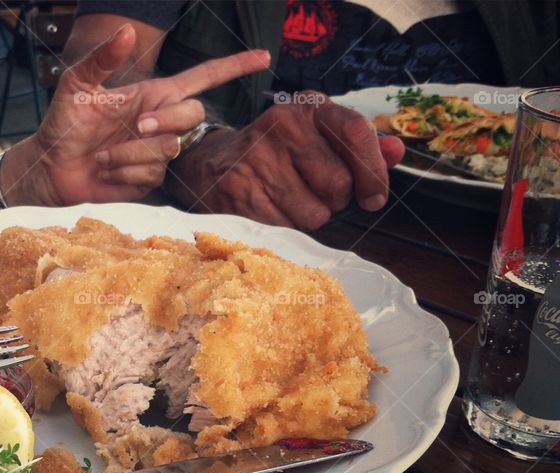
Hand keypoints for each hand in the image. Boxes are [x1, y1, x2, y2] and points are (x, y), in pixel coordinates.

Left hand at [5, 24, 270, 205]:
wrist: (51, 167)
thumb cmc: (64, 124)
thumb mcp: (77, 85)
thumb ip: (102, 60)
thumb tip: (127, 32)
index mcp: (152, 94)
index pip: (202, 78)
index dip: (233, 66)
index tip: (264, 57)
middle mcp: (160, 122)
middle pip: (195, 115)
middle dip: (168, 120)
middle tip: (137, 126)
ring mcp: (157, 152)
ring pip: (169, 149)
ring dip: (131, 153)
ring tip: (103, 155)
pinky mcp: (149, 180)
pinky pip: (152, 175)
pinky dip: (125, 172)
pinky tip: (107, 171)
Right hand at [165, 93, 405, 229]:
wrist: (212, 165)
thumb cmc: (278, 153)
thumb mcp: (317, 138)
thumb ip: (360, 146)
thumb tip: (397, 151)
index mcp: (307, 108)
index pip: (356, 132)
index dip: (374, 171)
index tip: (375, 197)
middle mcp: (282, 126)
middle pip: (339, 183)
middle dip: (337, 200)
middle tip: (320, 195)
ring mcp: (258, 159)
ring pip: (315, 213)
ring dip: (312, 216)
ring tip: (292, 200)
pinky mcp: (241, 192)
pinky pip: (288, 227)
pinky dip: (287, 226)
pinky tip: (272, 209)